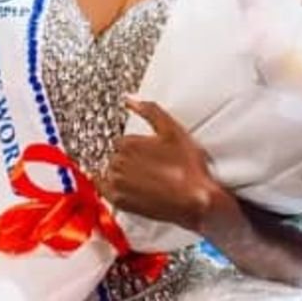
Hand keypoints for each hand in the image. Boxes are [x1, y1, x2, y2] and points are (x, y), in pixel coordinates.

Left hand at [99, 97, 222, 231]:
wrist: (196, 200)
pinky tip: (127, 188)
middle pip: (116, 156)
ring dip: (122, 173)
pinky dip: (111, 188)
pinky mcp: (119, 201)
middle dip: (130, 160)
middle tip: (150, 167)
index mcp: (128, 143)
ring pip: (111, 172)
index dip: (137, 147)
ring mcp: (118, 182)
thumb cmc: (188, 167)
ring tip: (144, 179)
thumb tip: (130, 99)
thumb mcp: (172, 129)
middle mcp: (119, 162)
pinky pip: (105, 190)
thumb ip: (149, 110)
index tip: (149, 153)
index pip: (121, 141)